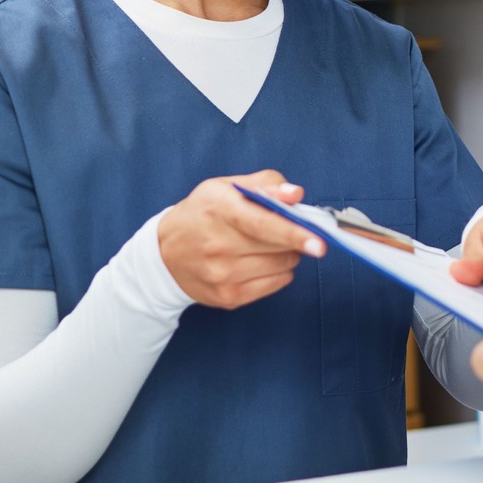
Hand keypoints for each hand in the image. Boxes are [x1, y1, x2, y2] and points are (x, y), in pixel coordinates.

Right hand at [157, 170, 323, 308]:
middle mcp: (217, 245)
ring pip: (282, 265)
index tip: (318, 242)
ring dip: (287, 254)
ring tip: (267, 245)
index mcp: (219, 210)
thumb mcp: (226, 187)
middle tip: (289, 229)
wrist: (164, 255)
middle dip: (295, 237)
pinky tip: (260, 261)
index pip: (262, 224)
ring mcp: (221, 275)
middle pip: (278, 246)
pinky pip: (275, 284)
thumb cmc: (202, 214)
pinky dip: (279, 272)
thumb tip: (296, 194)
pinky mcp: (228, 297)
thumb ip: (265, 184)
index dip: (293, 232)